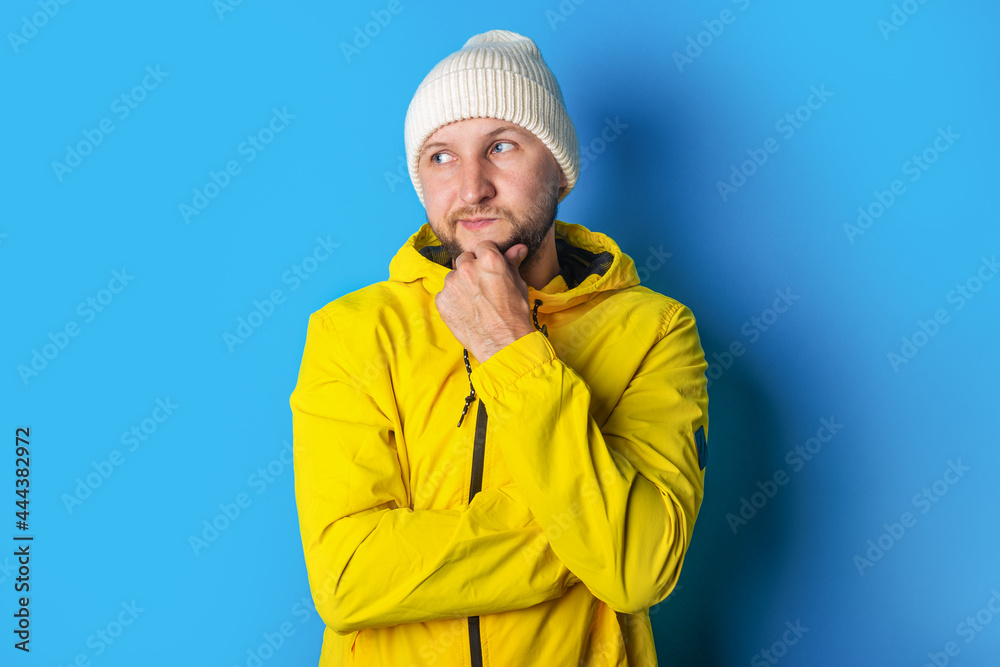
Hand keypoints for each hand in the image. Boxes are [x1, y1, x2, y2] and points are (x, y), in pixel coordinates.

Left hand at [435, 241, 536, 362]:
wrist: (502, 343)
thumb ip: (513, 263)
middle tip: (482, 286)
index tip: (490, 268)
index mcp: (488, 259)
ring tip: (474, 302)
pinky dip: (453, 300)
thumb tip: (518, 248)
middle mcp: (467, 268)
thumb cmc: (514, 315)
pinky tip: (466, 311)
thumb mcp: (518, 284)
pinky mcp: (442, 301)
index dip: (488, 257)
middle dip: (472, 268)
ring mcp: (451, 284)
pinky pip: (445, 294)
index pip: (483, 246)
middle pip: (464, 258)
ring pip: (453, 276)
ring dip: (461, 284)